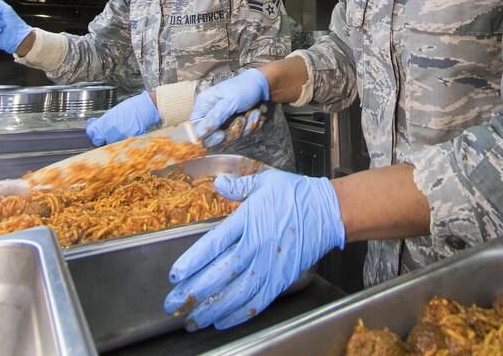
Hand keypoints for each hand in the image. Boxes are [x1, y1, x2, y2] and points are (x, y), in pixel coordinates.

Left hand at [85, 91, 160, 145]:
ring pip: (110, 143)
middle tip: (104, 135)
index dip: (93, 134)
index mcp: (105, 122)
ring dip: (112, 139)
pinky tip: (125, 132)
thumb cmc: (130, 107)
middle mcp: (110, 131)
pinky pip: (120, 143)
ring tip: (118, 131)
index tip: (93, 134)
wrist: (144, 108)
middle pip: (99, 142)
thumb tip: (96, 127)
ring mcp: (119, 137)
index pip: (92, 134)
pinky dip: (121, 139)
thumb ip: (104, 122)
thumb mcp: (113, 112)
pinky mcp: (127, 141)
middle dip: (101, 139)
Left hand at [163, 170, 344, 330]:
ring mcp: (270, 265)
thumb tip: (218, 183)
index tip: (175, 274)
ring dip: (212, 308)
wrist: (329, 211)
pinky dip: (239, 314)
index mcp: (248, 220)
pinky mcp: (282, 278)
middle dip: (194, 291)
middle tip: (173, 304)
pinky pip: (258, 301)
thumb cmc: (297, 195)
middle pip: (220, 273)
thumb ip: (239, 186)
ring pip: (237, 293)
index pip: (214, 244)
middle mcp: (257, 245)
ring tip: (192, 319)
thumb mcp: (265, 182)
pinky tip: (222, 321)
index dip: (192, 261)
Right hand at [190, 69, 268, 144]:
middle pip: (214, 136)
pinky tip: (255, 113)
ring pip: (231, 136)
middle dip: (232, 130)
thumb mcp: (228, 102)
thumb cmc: (244, 88)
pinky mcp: (237, 125)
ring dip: (245, 126)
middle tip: (241, 119)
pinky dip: (251, 124)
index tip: (220, 134)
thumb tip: (198, 133)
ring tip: (251, 112)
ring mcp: (225, 121)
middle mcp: (213, 114)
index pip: (195, 127)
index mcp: (204, 105)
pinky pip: (242, 134)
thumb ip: (213, 118)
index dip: (205, 135)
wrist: (264, 86)